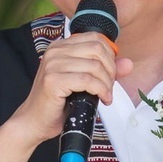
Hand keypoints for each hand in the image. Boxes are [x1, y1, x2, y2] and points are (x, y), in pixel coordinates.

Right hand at [11, 32, 132, 143]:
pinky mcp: (53, 80)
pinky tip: (101, 99)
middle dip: (110, 70)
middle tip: (109, 86)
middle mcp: (55, 51)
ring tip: (105, 95)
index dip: (110, 55)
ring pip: (94, 66)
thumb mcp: (83, 83)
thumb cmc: (56, 103)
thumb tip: (128, 64)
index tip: (110, 73)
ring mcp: (52, 65)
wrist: (34, 122)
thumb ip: (104, 70)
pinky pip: (87, 80)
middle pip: (97, 50)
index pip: (95, 38)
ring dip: (106, 83)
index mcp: (60, 47)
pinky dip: (100, 90)